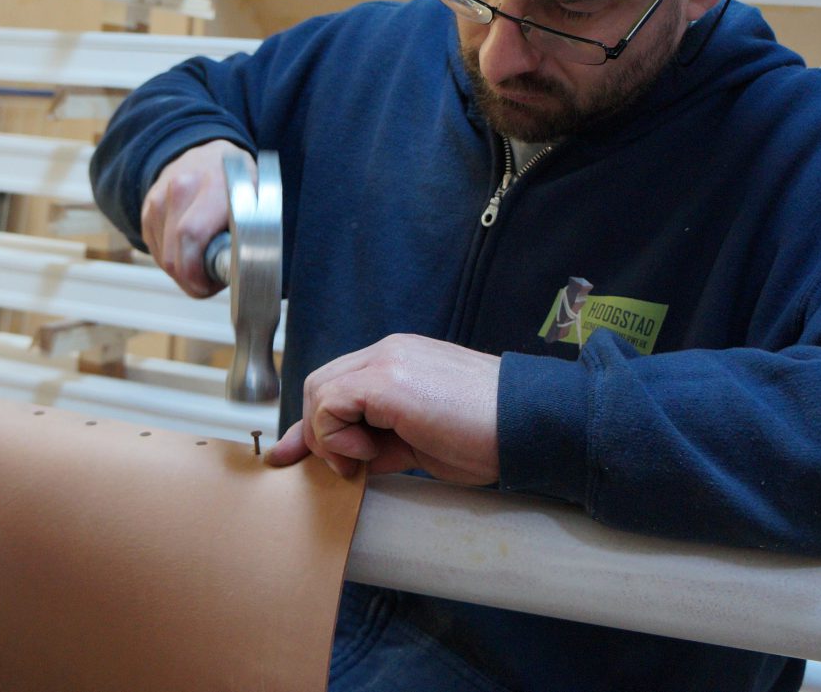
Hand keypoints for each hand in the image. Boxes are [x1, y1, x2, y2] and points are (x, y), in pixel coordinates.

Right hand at [140, 139, 251, 296]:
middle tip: (207, 284)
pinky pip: (155, 249)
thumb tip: (248, 272)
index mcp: (214, 184)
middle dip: (190, 281)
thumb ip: (252, 229)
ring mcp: (159, 197)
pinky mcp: (147, 208)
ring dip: (181, 271)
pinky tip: (188, 249)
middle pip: (174, 255)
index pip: (191, 235)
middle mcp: (182, 187)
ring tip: (202, 263)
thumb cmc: (238, 181)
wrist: (208, 152)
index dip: (196, 272)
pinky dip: (171, 258)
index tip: (208, 287)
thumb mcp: (256, 196)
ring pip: (163, 257)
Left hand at [266, 333, 499, 485]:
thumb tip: (347, 462)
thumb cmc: (486, 436)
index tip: (295, 457)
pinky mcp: (386, 380)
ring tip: (364, 461)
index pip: (337, 384)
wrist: (526, 424)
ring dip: (329, 437)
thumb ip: (380, 442)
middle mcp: (388, 352)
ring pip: (319, 392)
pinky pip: (330, 405)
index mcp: (398, 360)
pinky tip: (368, 454)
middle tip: (348, 468)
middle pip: (320, 385)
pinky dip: (336, 436)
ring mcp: (387, 361)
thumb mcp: (421, 442)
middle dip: (318, 433)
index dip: (315, 424)